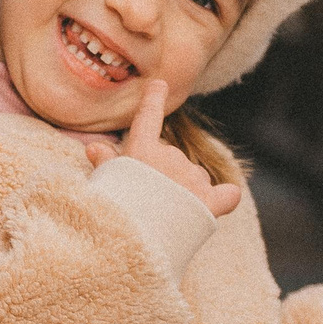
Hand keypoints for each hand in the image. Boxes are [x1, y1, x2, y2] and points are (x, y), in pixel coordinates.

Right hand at [81, 80, 241, 218]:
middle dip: (164, 175)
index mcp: (143, 151)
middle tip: (148, 201)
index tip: (160, 85)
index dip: (154, 100)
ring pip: (195, 178)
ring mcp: (193, 178)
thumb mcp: (105, 184)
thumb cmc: (115, 211)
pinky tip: (219, 203)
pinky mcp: (210, 201)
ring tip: (168, 215)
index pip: (148, 117)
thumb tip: (94, 147)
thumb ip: (105, 163)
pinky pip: (228, 194)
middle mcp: (171, 157)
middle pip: (172, 160)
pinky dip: (225, 197)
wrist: (138, 238)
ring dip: (186, 191)